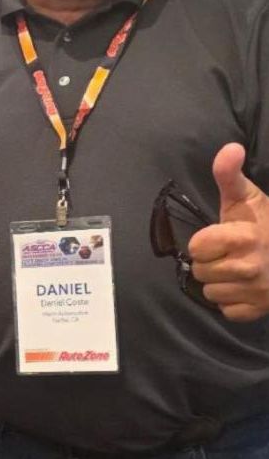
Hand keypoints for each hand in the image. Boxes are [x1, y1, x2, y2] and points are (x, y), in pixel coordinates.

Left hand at [189, 143, 268, 319]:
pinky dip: (233, 301)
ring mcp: (256, 291)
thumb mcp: (248, 196)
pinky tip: (243, 287)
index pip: (197, 247)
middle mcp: (249, 267)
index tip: (218, 237)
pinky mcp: (259, 309)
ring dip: (219, 283)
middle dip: (210, 262)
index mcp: (243, 237)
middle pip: (200, 272)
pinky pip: (227, 311)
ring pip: (211, 293)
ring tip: (235, 269)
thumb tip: (230, 148)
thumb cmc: (268, 222)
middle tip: (227, 253)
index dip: (204, 241)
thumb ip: (230, 174)